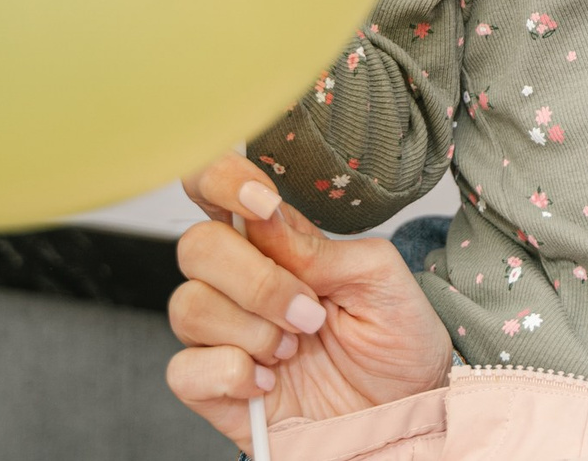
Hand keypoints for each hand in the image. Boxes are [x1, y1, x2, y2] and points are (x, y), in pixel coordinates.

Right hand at [165, 154, 453, 444]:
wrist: (404, 407)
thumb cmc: (395, 336)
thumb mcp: (380, 278)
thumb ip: (322, 248)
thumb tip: (265, 221)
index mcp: (277, 243)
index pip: (216, 188)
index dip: (221, 180)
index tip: (262, 203)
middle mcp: (240, 282)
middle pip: (195, 247)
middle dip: (256, 280)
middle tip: (309, 313)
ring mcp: (222, 335)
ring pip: (186, 306)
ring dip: (252, 329)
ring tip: (295, 349)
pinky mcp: (213, 388)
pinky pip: (183, 369)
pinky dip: (230, 374)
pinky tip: (268, 382)